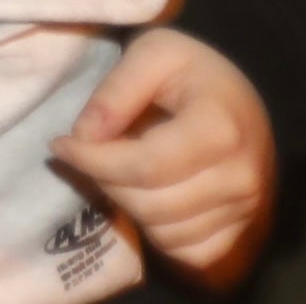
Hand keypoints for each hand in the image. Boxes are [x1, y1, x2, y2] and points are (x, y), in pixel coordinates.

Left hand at [52, 26, 276, 286]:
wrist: (242, 101)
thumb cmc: (194, 71)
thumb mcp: (153, 52)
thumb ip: (115, 91)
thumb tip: (83, 137)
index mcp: (220, 128)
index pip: (144, 166)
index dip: (93, 160)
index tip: (61, 144)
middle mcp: (240, 177)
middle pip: (150, 204)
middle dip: (105, 180)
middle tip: (88, 154)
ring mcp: (245, 210)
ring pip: (163, 232)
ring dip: (128, 204)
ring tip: (121, 169)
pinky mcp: (241, 232)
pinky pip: (187, 252)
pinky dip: (158, 232)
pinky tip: (150, 196)